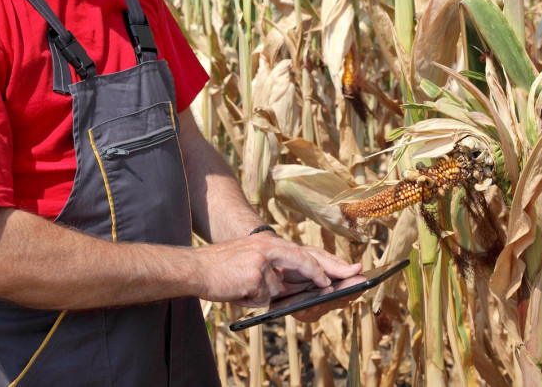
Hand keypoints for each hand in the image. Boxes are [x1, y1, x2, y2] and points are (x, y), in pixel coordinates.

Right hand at [191, 234, 361, 308]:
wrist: (195, 268)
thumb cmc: (222, 269)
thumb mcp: (252, 264)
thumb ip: (274, 272)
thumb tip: (295, 288)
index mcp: (269, 244)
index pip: (304, 252)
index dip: (325, 262)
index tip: (346, 270)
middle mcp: (268, 247)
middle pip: (304, 259)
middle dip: (324, 271)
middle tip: (340, 281)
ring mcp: (262, 261)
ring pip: (277, 288)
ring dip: (262, 294)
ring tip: (244, 285)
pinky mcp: (254, 274)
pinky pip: (263, 296)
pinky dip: (250, 298)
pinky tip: (236, 289)